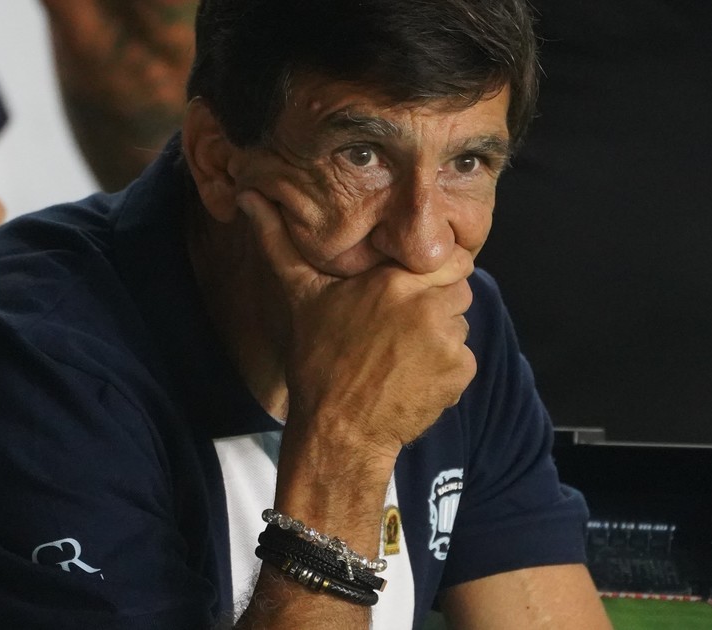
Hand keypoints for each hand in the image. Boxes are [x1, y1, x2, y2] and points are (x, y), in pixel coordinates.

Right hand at [238, 190, 476, 457]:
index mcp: (395, 280)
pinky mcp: (460, 373)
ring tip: (402, 355)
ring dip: (441, 335)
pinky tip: (411, 379)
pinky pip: (464, 358)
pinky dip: (445, 370)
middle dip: (438, 302)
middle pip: (459, 287)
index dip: (436, 269)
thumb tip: (247, 196)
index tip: (414, 286)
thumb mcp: (301, 297)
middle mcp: (427, 304)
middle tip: (403, 327)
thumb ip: (279, 243)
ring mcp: (448, 340)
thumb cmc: (318, 361)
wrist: (338, 431)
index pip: (450, 256)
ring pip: (461, 323)